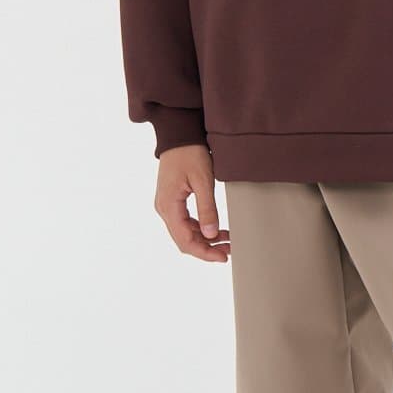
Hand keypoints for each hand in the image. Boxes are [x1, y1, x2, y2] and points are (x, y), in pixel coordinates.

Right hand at [155, 143, 230, 261]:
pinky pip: (185, 222)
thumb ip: (207, 209)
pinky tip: (216, 229)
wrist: (180, 135)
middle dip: (207, 248)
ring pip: (185, 233)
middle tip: (229, 251)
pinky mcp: (173, 201)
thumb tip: (211, 234)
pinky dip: (201, 228)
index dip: (204, 252)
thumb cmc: (190, 153)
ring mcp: (167, 205)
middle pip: (184, 240)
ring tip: (227, 240)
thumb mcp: (203, 181)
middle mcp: (164, 209)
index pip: (185, 240)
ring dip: (205, 239)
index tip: (223, 257)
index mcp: (169, 206)